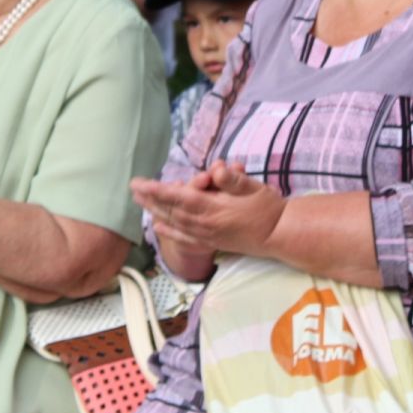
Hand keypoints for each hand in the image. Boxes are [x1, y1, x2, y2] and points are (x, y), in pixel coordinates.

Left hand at [131, 161, 284, 258]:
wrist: (279, 235)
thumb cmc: (268, 207)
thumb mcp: (253, 187)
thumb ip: (233, 179)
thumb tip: (216, 169)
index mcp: (214, 208)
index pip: (179, 197)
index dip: (157, 190)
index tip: (140, 183)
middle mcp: (206, 224)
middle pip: (171, 210)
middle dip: (150, 199)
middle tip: (132, 188)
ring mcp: (207, 235)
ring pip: (175, 222)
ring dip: (155, 211)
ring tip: (140, 202)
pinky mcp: (212, 242)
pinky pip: (185, 238)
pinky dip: (169, 232)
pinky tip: (158, 227)